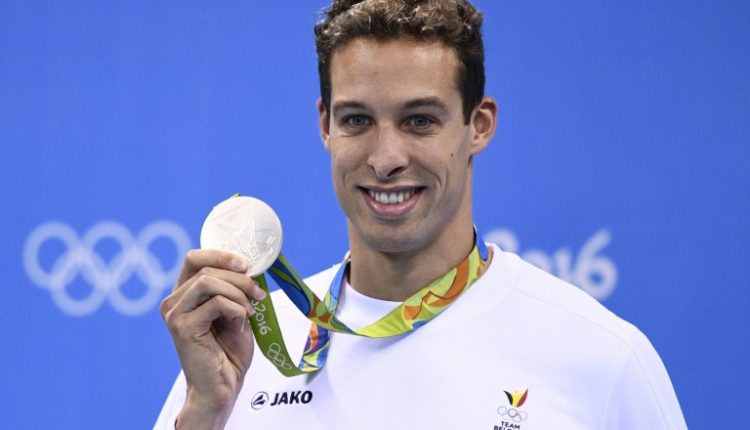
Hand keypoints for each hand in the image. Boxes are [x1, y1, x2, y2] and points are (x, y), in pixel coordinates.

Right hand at [160, 249, 265, 429]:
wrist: (223, 385)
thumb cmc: (228, 350)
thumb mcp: (234, 310)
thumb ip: (233, 288)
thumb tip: (248, 267)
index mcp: (183, 293)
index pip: (194, 258)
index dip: (221, 255)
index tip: (246, 265)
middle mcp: (173, 301)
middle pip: (206, 268)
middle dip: (239, 279)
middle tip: (258, 295)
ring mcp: (175, 314)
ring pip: (209, 282)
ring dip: (238, 293)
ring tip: (250, 311)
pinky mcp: (183, 327)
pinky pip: (216, 303)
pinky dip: (236, 310)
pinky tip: (241, 325)